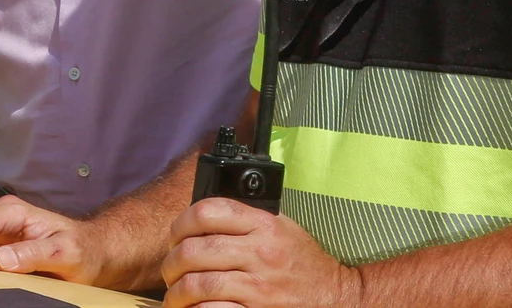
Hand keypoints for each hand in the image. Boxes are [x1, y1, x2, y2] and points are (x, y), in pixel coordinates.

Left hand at [161, 198, 362, 307]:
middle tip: (170, 271)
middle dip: (172, 262)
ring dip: (177, 291)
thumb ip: (246, 220)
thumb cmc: (306, 264)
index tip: (175, 237)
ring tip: (175, 295)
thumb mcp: (281, 229)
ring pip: (198, 283)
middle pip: (194, 250)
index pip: (207, 212)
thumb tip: (200, 218)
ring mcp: (260, 287)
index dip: (180, 224)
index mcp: (263, 225)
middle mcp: (260, 253)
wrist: (340, 298)